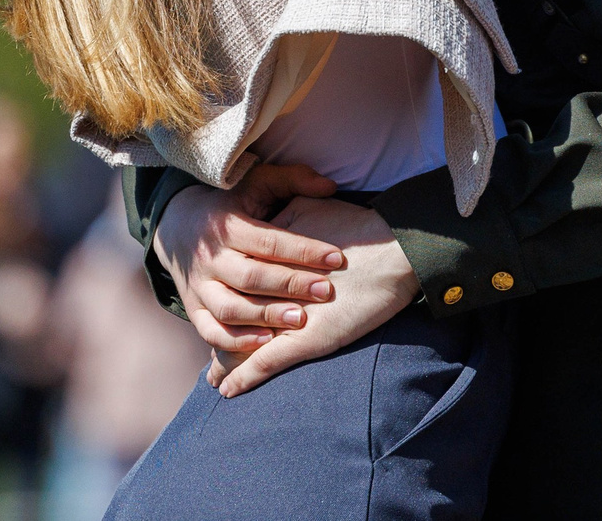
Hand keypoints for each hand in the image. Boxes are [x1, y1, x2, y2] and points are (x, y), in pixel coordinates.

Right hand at [154, 162, 344, 353]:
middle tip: (325, 292)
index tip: (337, 257)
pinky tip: (267, 342)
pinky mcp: (193, 308)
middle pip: (250, 277)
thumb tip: (330, 187)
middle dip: (290, 285)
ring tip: (300, 320)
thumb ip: (292, 180)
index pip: (268, 241)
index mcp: (226, 225)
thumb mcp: (255, 183)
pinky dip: (237, 341)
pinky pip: (211, 331)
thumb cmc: (231, 205)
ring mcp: (199, 286)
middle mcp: (210, 257)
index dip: (303, 250)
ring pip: (229, 308)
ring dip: (265, 317)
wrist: (176, 225)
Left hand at [212, 197, 418, 396]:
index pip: (232, 284)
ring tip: (215, 377)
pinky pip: (264, 362)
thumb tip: (268, 216)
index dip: (220, 299)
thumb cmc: (355, 227)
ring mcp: (283, 316)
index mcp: (266, 258)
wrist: (392, 249)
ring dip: (225, 361)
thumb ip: (283, 219)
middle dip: (218, 334)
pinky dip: (244, 377)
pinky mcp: (303, 339)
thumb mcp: (310, 209)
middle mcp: (267, 287)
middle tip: (210, 355)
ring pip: (240, 342)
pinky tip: (227, 391)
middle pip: (230, 314)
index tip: (210, 309)